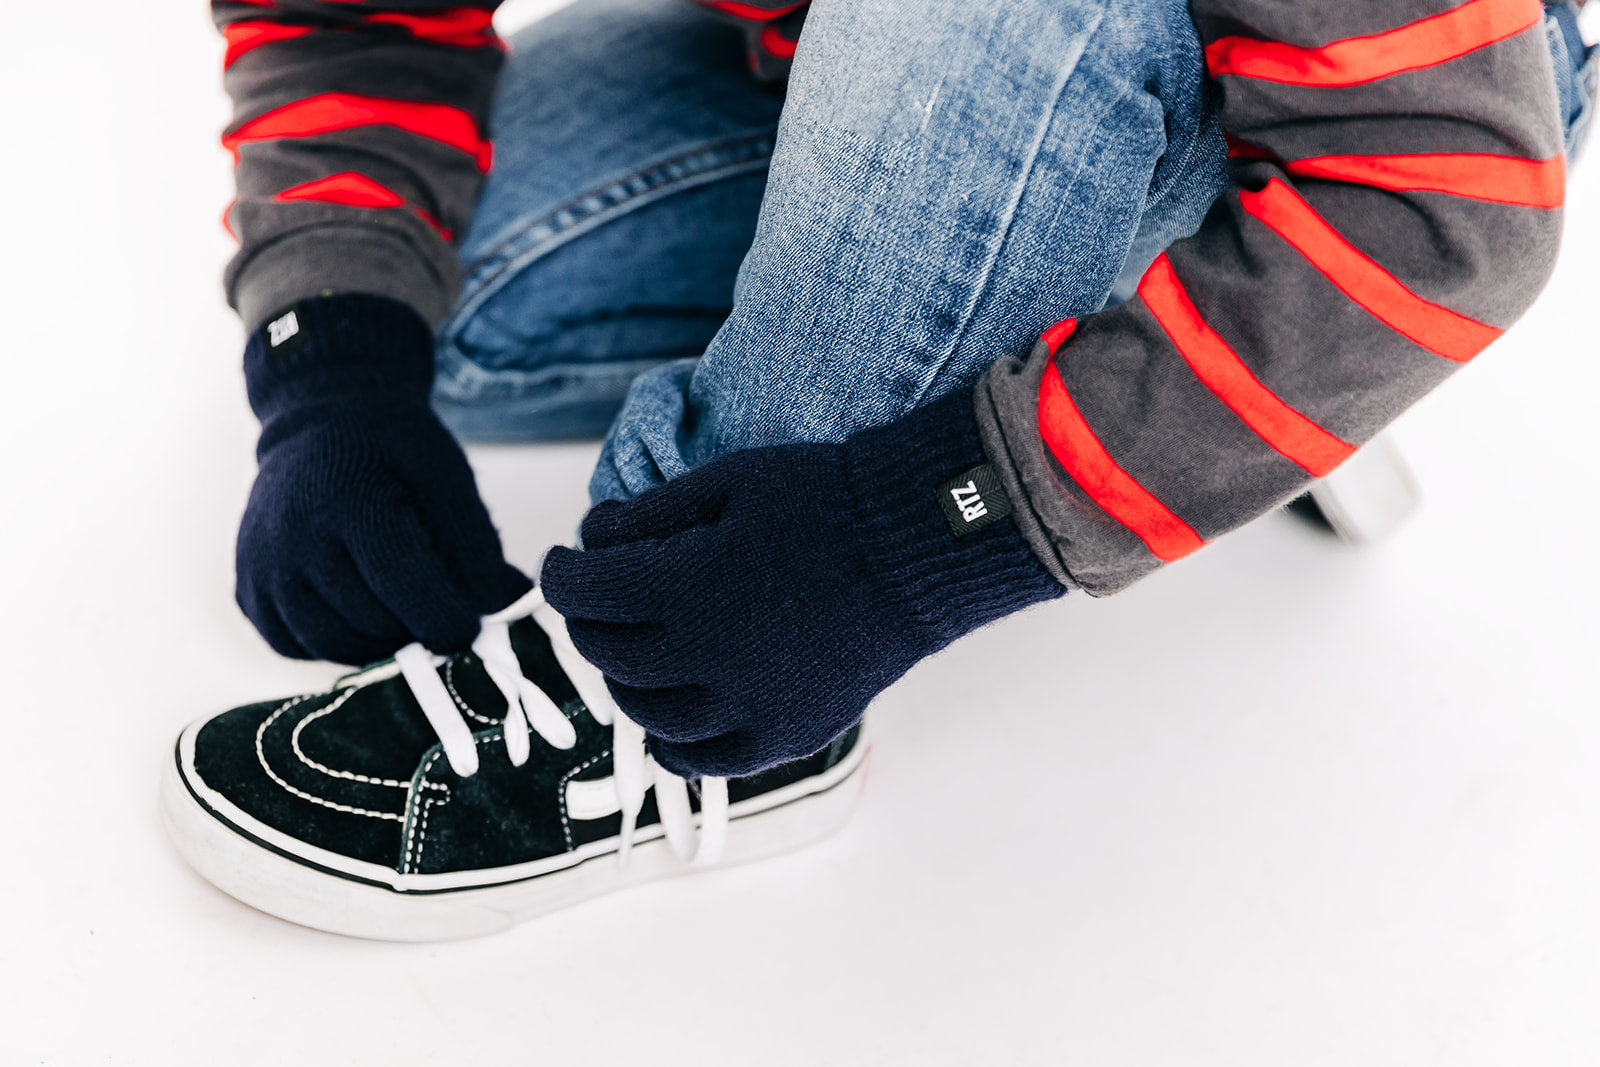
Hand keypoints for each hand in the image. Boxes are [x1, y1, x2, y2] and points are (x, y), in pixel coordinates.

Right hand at [236, 295, 528, 663]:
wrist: (322, 423)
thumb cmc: (395, 455)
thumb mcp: (448, 485)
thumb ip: (479, 552)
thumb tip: (513, 608)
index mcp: (353, 502)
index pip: (403, 585)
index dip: (445, 618)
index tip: (469, 625)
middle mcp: (295, 537)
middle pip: (371, 622)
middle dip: (416, 629)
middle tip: (435, 611)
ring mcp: (263, 566)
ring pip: (333, 644)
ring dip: (377, 642)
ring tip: (400, 611)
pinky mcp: (247, 589)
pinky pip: (294, 645)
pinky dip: (333, 640)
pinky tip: (355, 609)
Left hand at [541, 391, 1062, 777]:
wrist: (921, 546)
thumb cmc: (824, 499)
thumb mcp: (727, 479)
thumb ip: (647, 516)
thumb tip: (589, 540)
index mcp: (686, 586)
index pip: (583, 594)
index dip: (562, 573)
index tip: (565, 561)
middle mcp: (707, 658)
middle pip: (607, 652)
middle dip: (591, 620)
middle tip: (602, 598)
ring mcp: (747, 707)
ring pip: (645, 711)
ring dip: (627, 676)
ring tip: (640, 648)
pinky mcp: (785, 735)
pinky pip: (702, 759)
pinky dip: (673, 740)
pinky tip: (671, 716)